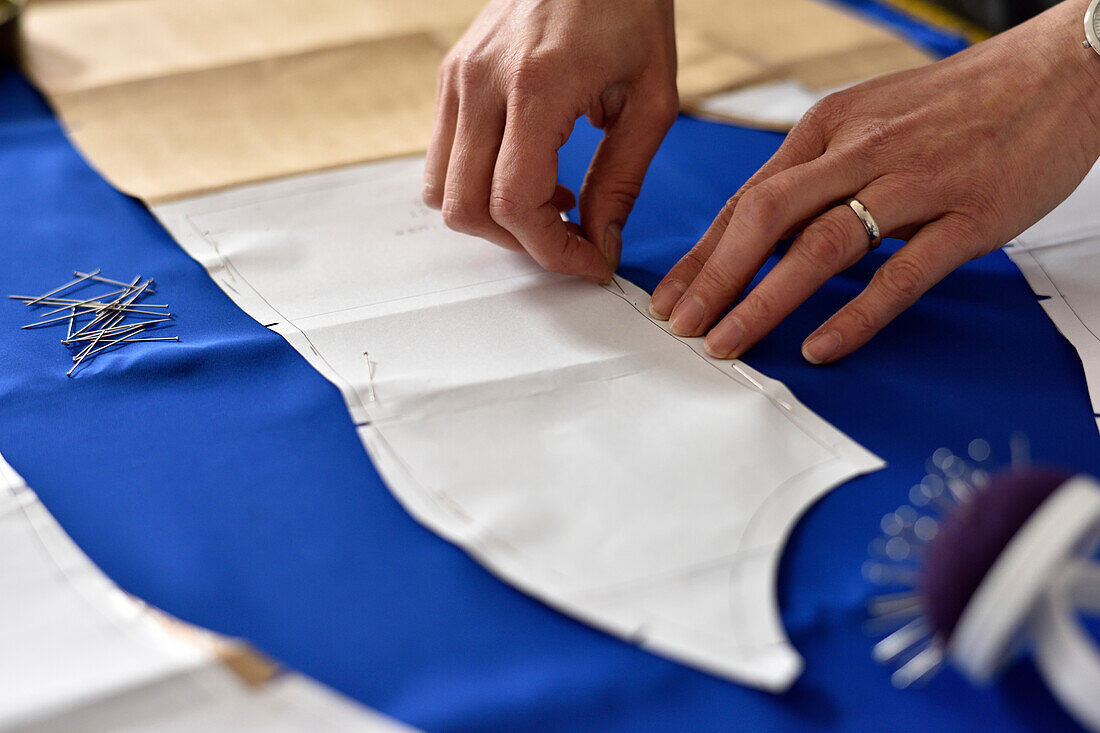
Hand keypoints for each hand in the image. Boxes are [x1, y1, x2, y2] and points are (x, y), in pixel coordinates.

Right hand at [423, 0, 677, 281]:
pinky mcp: (452, 76)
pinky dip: (479, 185)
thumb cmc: (627, 4)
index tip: (587, 262)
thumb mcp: (651, 98)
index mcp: (536, 85)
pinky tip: (530, 173)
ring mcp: (458, 78)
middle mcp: (482, 82)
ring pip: (441, 189)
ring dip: (493, 218)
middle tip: (571, 239)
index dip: (551, 250)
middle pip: (466, 208)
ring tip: (550, 204)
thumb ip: (622, 180)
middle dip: (520, 242)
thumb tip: (601, 242)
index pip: (513, 202)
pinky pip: (444, 157)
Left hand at [649, 0, 1099, 363]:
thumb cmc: (956, 104)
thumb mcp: (867, 120)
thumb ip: (815, 173)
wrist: (1058, 72)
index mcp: (828, 128)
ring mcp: (915, 182)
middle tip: (682, 327)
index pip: (747, 199)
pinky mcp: (968, 215)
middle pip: (766, 219)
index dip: (702, 254)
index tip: (671, 297)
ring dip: (765, 300)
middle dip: (714, 279)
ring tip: (728, 342)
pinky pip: (901, 272)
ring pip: (821, 246)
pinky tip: (821, 346)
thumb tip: (760, 229)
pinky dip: (856, 314)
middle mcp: (860, 151)